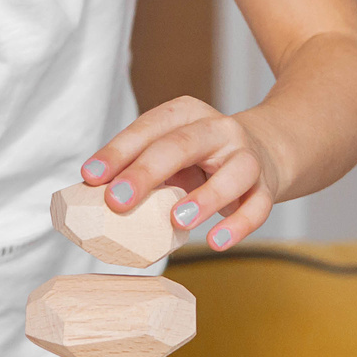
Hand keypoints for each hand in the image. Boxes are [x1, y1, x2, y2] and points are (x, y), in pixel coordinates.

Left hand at [82, 96, 287, 250]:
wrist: (266, 151)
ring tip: (175, 221)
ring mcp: (246, 157)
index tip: (91, 177)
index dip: (118, 151)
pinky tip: (217, 241)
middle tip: (117, 200)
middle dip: (146, 172)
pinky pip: (257, 207)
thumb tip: (91, 194)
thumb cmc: (202, 157)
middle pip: (183, 144)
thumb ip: (138, 167)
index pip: (149, 127)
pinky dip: (238, 225)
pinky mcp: (266, 187)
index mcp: (186, 114)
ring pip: (233, 173)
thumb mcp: (170, 151)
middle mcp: (219, 130)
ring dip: (204, 197)